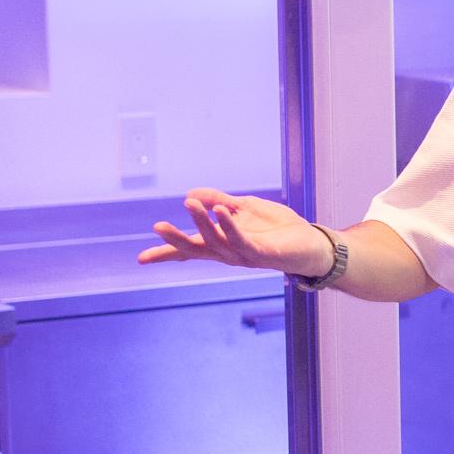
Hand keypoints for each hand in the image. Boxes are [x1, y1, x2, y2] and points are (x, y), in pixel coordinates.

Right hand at [140, 189, 331, 276]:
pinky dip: (229, 225)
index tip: (141, 259)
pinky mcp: (263, 254)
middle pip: (197, 249)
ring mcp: (245, 256)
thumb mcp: (244, 209)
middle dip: (176, 240)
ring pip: (217, 242)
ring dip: (202, 222)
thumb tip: (190, 194)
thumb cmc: (278, 229)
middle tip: (157, 227)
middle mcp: (229, 254)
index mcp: (222, 244)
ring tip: (189, 203)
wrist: (312, 245)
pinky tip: (221, 210)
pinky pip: (242, 240)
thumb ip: (219, 201)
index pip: (190, 251)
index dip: (166, 253)